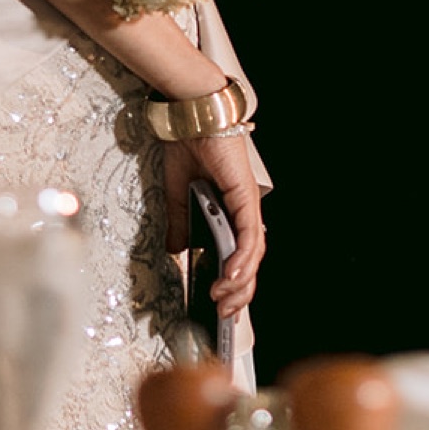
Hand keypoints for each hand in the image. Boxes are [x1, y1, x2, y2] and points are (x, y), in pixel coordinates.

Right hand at [161, 132, 265, 315]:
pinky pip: (248, 234)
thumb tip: (175, 252)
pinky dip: (241, 257)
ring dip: (241, 281)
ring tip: (225, 301)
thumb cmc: (188, 145)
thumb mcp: (177, 194)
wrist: (190, 114)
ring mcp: (247, 204)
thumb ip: (179, 224)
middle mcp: (243, 210)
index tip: (222, 306)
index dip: (234, 283)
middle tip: (224, 314)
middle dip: (240, 292)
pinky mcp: (245, 196)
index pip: (237, 254)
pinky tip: (232, 275)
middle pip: (250, 261)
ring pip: (253, 253)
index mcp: (229, 210)